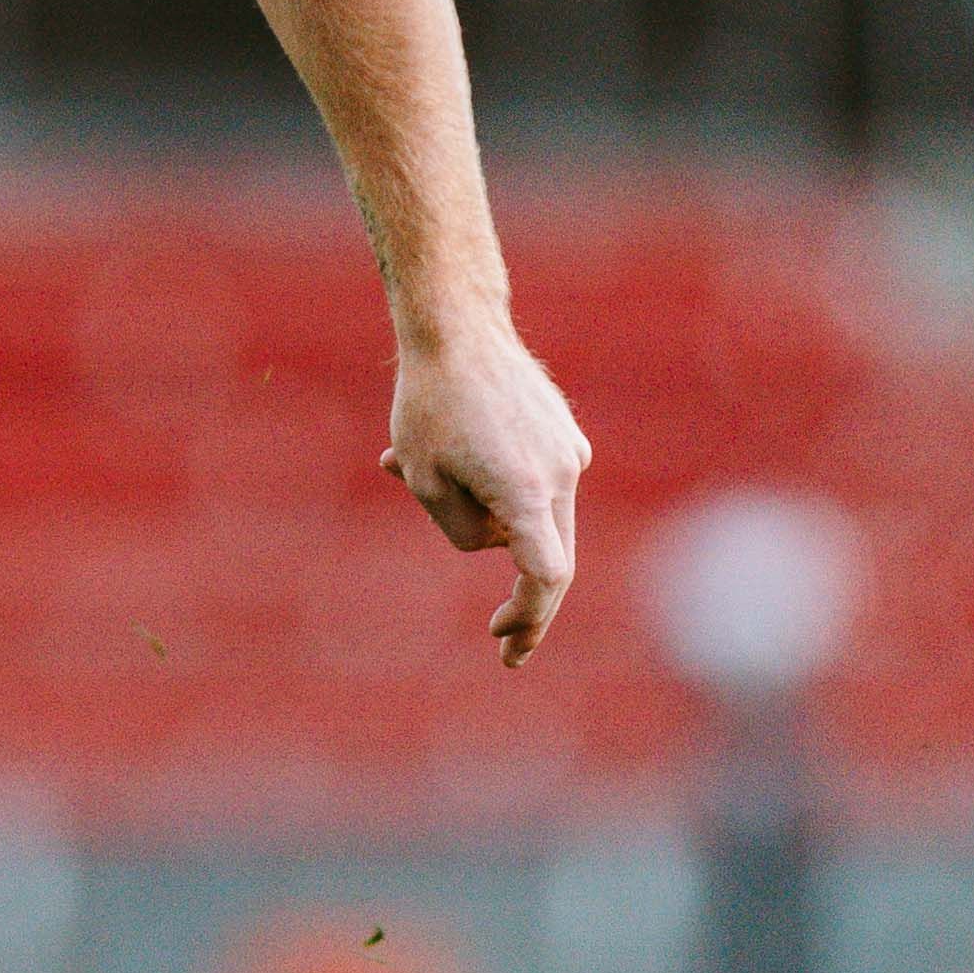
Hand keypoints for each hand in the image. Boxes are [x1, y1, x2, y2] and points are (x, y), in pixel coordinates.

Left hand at [383, 318, 591, 666]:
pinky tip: (437, 450)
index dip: (530, 617)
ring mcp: (569, 450)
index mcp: (528, 492)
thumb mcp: (425, 481)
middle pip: (555, 558)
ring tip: (403, 467)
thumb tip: (495, 542)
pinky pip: (536, 481)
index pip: (546, 577)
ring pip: (540, 517)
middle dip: (528, 604)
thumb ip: (463, 532)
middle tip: (505, 646)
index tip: (504, 639)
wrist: (457, 327)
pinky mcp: (563, 432)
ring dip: (490, 522)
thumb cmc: (430, 404)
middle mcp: (563, 472)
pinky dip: (497, 488)